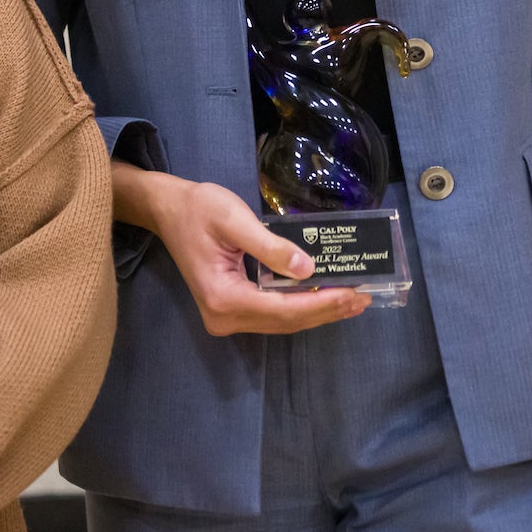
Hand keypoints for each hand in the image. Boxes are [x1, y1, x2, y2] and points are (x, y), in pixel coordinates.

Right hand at [114, 164, 368, 335]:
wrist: (167, 210)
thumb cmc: (198, 209)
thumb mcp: (234, 219)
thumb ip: (270, 246)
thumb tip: (307, 269)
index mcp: (223, 297)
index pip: (283, 309)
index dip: (321, 304)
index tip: (354, 294)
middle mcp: (224, 317)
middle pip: (286, 322)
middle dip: (326, 311)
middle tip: (363, 298)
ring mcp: (226, 317)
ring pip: (282, 322)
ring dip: (317, 312)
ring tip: (352, 300)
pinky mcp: (230, 309)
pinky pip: (272, 314)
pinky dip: (300, 307)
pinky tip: (324, 298)